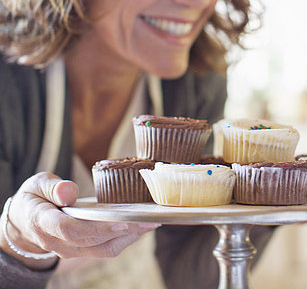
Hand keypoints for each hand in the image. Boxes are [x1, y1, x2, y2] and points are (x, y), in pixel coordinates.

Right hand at [0, 172, 159, 269]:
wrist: (26, 221)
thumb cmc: (35, 197)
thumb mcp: (37, 184)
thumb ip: (53, 187)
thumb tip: (69, 191)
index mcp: (44, 223)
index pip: (71, 230)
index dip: (98, 228)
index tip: (122, 221)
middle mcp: (58, 242)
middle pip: (93, 241)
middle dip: (123, 231)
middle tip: (148, 219)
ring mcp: (71, 250)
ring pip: (103, 249)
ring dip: (130, 237)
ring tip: (151, 222)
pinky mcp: (83, 251)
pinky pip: (106, 249)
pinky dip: (126, 239)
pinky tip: (141, 226)